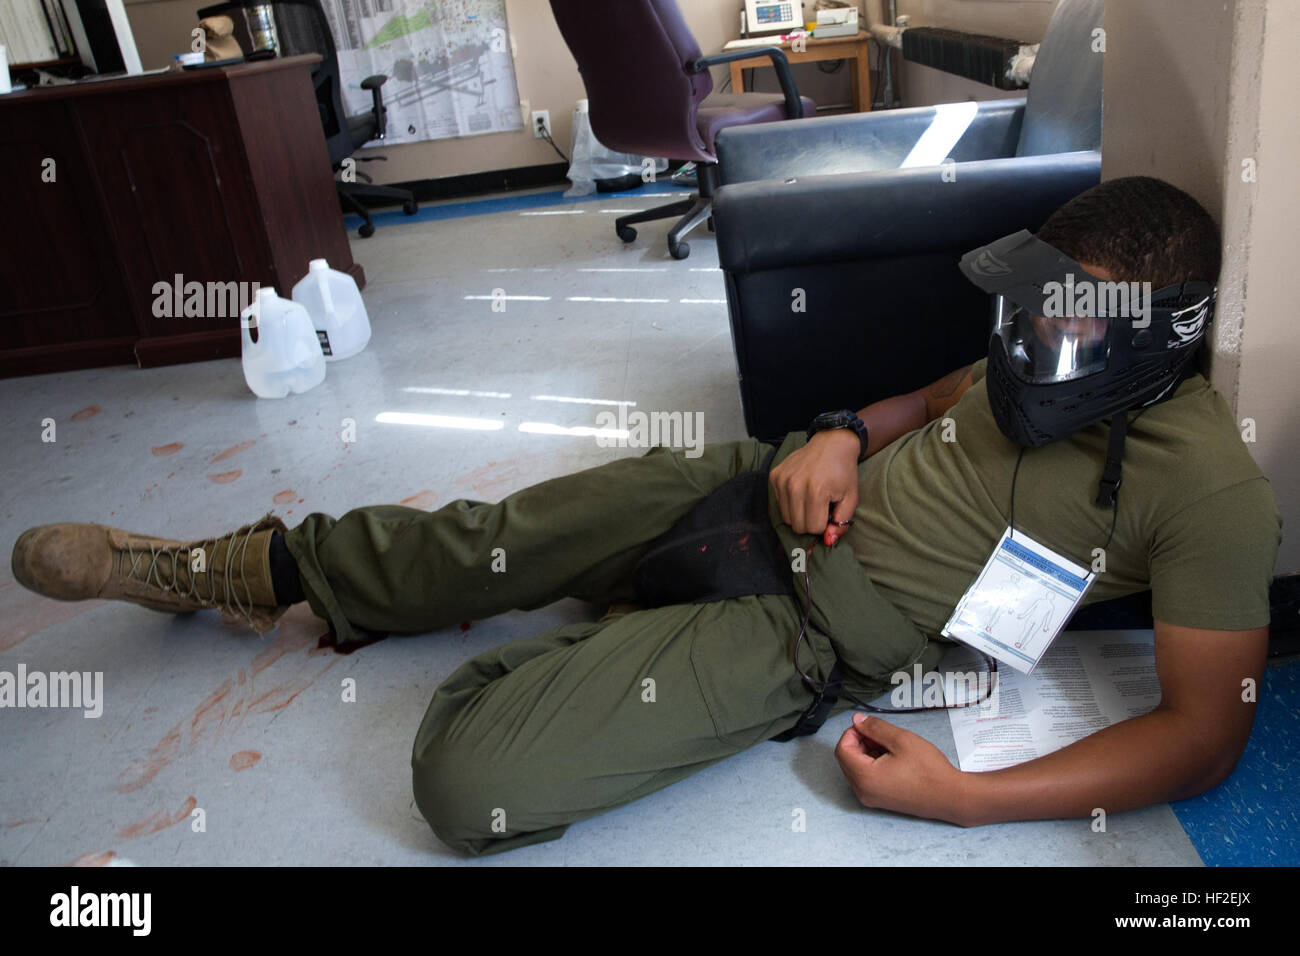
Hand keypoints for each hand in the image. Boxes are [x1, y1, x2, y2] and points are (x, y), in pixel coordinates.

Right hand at [769, 429, 858, 542]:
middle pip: (797, 526)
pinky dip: (790, 502)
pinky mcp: (774, 476)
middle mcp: (795, 485)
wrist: (831, 443)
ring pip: (786, 518)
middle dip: (810, 522)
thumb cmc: (843, 472)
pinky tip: (801, 489)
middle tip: (820, 507)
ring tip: (810, 499)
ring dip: (799, 514)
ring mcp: (782, 480)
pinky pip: (779, 504)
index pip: (813, 528)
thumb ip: (841, 523)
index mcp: (816, 491)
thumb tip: (827, 541)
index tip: (829, 512)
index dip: (824, 524)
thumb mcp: (851, 498)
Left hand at [834, 713, 967, 824]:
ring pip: (856, 768)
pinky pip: (866, 778)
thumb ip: (874, 728)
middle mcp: (863, 791)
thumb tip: (857, 720)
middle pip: (846, 759)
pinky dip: (873, 765)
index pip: (842, 749)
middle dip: (860, 742)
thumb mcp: (901, 739)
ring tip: (890, 747)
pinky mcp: (880, 800)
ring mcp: (871, 798)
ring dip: (867, 753)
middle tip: (881, 735)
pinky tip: (892, 759)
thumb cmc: (929, 771)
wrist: (950, 796)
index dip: (853, 733)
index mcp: (865, 777)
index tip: (868, 727)